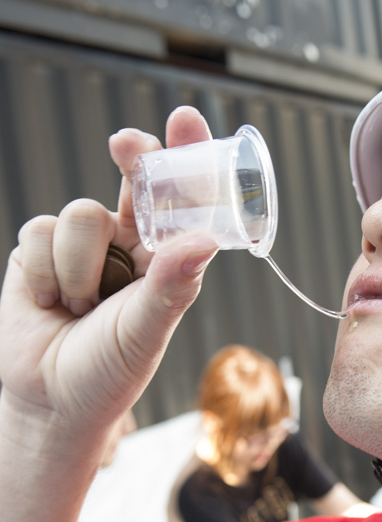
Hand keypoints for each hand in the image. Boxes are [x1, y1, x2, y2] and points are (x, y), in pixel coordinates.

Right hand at [0, 106, 218, 429]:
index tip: (185, 120)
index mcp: (165, 258)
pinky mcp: (37, 251)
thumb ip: (171, 286)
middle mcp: (127, 244)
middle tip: (127, 145)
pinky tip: (50, 305)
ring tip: (81, 308)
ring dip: (80, 267)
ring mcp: (81, 245)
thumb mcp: (146, 332)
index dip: (185, 156)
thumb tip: (204, 241)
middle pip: (134, 178)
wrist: (50, 402)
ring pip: (81, 214)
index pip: (181, 200)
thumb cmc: (109, 372)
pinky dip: (46, 275)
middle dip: (132, 156)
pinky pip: (40, 234)